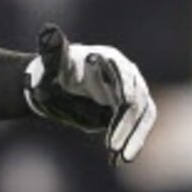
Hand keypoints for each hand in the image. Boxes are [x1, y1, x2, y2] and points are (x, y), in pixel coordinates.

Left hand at [24, 25, 155, 163]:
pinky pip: (140, 126)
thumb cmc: (52, 76)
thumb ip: (52, 53)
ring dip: (134, 137)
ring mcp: (132, 92)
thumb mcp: (49, 67)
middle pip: (136, 97)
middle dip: (126, 123)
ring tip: (119, 158)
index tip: (123, 101)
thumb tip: (49, 32)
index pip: (122, 72)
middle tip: (112, 146)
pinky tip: (121, 160)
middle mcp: (125, 73)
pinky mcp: (133, 110)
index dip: (123, 86)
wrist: (57, 90)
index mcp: (107, 58)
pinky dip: (134, 143)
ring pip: (143, 114)